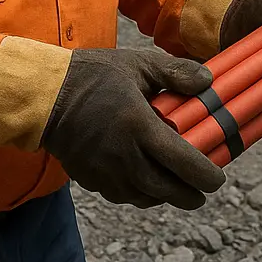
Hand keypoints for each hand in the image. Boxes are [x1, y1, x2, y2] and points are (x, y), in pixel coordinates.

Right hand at [41, 48, 225, 209]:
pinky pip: (125, 196)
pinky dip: (141, 193)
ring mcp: (106, 173)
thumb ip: (175, 72)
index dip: (207, 177)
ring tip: (177, 184)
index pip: (184, 164)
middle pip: (169, 191)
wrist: (44, 96)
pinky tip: (147, 179)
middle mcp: (125, 157)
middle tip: (203, 189)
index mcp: (140, 127)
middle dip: (192, 195)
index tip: (218, 177)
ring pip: (147, 198)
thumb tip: (209, 81)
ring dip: (166, 195)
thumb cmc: (93, 75)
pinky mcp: (92, 180)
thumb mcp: (137, 64)